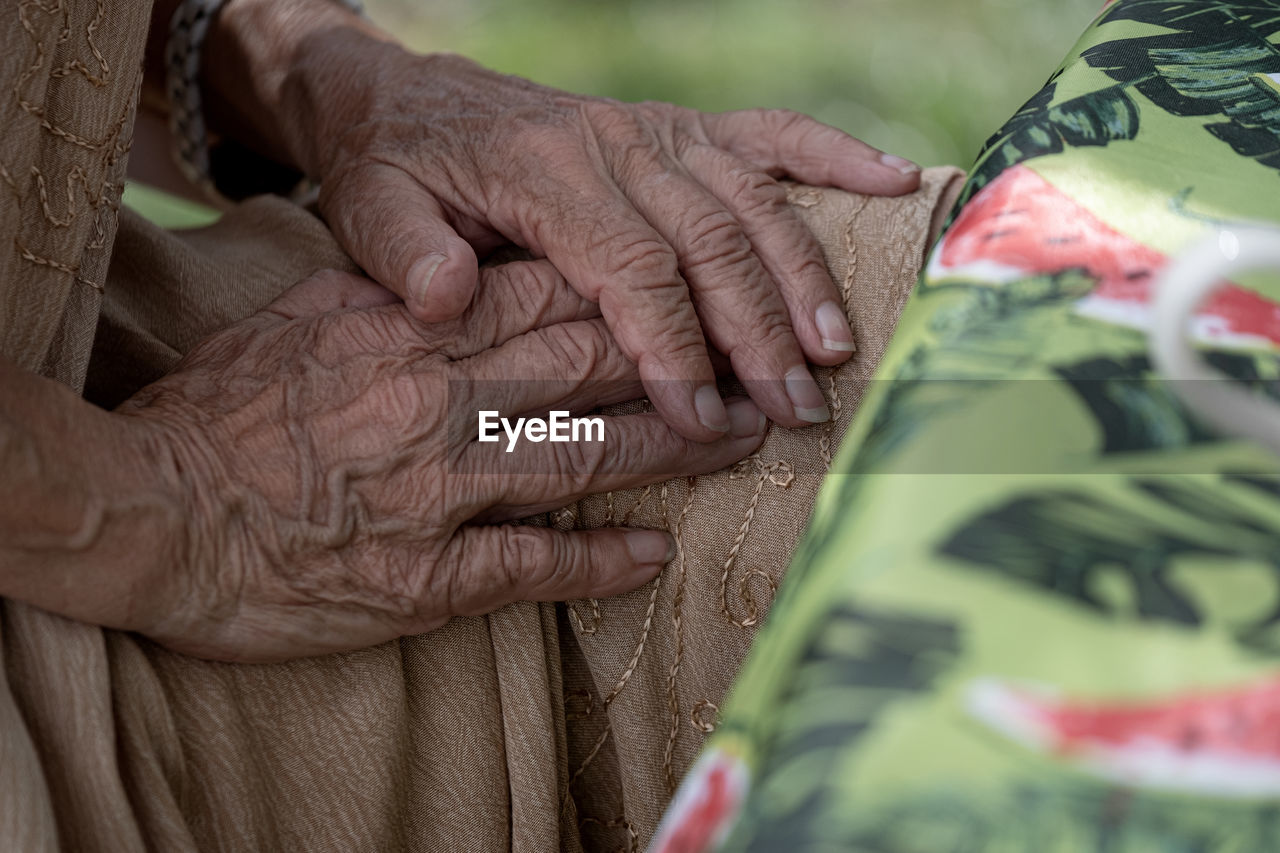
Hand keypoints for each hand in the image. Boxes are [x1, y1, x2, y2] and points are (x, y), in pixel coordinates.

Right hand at [116, 263, 766, 661]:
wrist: (153, 511)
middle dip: (682, 369)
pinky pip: (532, 564)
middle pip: (591, 369)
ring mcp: (438, 491)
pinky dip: (598, 559)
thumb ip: (389, 291)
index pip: (553, 297)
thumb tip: (459, 274)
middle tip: (752, 373)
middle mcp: (441, 402)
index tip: (692, 303)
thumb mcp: (301, 317)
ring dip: (673, 452)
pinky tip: (653, 554)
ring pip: (584, 457)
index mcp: (413, 332)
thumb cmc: (222, 412)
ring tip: (738, 446)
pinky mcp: (424, 576)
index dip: (636, 300)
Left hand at [266, 25, 920, 438]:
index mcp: (545, 170)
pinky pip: (770, 133)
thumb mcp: (369, 209)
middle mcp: (615, 142)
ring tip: (837, 351)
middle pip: (711, 241)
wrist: (406, 96)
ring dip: (802, 277)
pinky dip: (834, 157)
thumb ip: (402, 253)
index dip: (673, 346)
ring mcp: (656, 129)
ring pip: (753, 201)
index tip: (701, 419)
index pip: (631, 267)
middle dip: (758, 333)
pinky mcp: (679, 127)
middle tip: (795, 411)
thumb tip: (446, 297)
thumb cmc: (393, 168)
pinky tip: (893, 183)